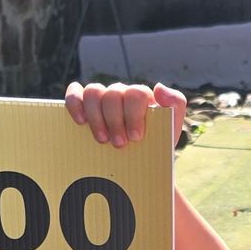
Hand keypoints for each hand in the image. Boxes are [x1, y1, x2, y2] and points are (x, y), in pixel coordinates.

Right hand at [63, 80, 186, 149]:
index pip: (135, 93)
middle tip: (119, 144)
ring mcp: (102, 98)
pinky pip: (75, 94)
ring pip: (93, 92)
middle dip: (114, 121)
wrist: (141, 162)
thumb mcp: (173, 127)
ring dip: (96, 117)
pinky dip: (75, 104)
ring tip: (102, 140)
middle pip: (112, 94)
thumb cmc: (157, 144)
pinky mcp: (84, 105)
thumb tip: (159, 87)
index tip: (135, 138)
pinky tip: (81, 122)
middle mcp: (120, 93)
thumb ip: (176, 105)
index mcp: (141, 96)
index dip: (133, 114)